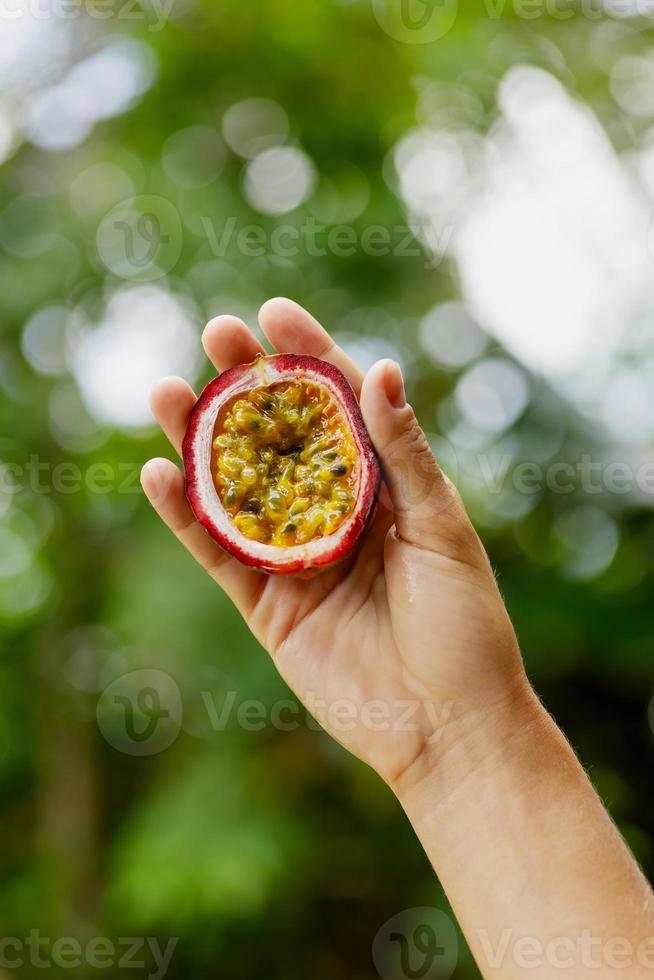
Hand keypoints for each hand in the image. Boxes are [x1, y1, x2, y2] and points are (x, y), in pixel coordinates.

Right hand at [141, 298, 530, 792]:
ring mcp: (295, 556)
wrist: (448, 725)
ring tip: (168, 392)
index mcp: (385, 486)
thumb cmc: (464, 624)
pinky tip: (159, 473)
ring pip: (237, 487)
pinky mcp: (265, 604)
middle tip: (214, 335)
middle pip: (280, 436)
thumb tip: (381, 368)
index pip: (340, 405)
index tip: (273, 311)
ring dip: (200, 441)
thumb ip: (403, 453)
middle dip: (245, 385)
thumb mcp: (441, 528)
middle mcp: (334, 513)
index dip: (307, 356)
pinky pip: (217, 552)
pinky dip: (186, 516)